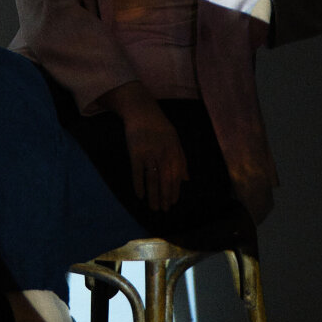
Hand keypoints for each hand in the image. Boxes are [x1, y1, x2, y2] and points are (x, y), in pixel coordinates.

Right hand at [95, 82, 188, 210]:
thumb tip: (186, 179)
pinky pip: (137, 173)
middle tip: (163, 210)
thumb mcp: (175, 140)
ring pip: (152, 180)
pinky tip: (140, 195)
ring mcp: (149, 154)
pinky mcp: (135, 153)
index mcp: (174, 151)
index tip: (172, 203)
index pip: (176, 176)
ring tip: (153, 208)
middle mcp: (163, 154)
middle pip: (165, 181)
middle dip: (165, 197)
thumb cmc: (159, 126)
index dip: (174, 191)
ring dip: (153, 196)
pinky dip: (139, 185)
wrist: (142, 111)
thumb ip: (181, 160)